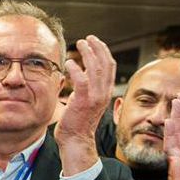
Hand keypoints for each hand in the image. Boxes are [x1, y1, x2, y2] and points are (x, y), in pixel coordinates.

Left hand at [55, 35, 115, 172]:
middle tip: (87, 38)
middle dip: (98, 47)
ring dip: (88, 53)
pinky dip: (76, 69)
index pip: (109, 67)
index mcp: (105, 92)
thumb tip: (80, 75)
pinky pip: (81, 80)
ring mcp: (94, 97)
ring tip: (80, 43)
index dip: (103, 52)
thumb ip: (86, 89)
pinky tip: (69, 62)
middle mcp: (103, 93)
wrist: (76, 141)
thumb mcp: (86, 102)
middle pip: (106, 64)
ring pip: (95, 69)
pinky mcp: (83, 102)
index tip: (95, 42)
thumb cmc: (77, 123)